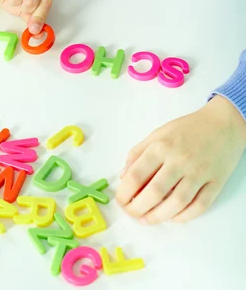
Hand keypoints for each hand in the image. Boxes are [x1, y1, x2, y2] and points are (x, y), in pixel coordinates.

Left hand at [116, 96, 245, 223]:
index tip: (121, 200)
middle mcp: (179, 160)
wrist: (222, 124)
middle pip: (155, 192)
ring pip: (177, 203)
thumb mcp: (158, 133)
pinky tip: (173, 218)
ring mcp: (199, 172)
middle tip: (131, 213)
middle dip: (138, 208)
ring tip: (147, 219)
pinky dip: (185, 216)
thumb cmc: (188, 129)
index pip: (137, 175)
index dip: (125, 192)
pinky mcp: (215, 182)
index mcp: (162, 146)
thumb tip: (123, 176)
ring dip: (159, 216)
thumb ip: (138, 153)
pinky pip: (199, 205)